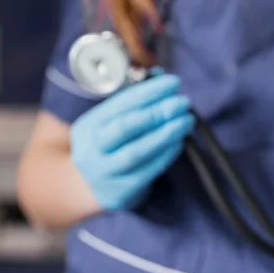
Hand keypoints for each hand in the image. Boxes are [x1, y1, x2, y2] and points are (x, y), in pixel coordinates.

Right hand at [70, 72, 194, 209]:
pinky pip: (147, 171)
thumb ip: (132, 104)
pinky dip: (165, 155)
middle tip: (182, 102)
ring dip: (166, 134)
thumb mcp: (108, 124)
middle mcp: (91, 150)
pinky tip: (179, 142)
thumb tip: (161, 79)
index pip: (118, 104)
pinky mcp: (120, 193)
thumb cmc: (106, 148)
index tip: (172, 82)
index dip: (147, 92)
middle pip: (124, 127)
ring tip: (186, 121)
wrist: (87, 189)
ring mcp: (104, 173)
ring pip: (136, 151)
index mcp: (88, 127)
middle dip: (157, 112)